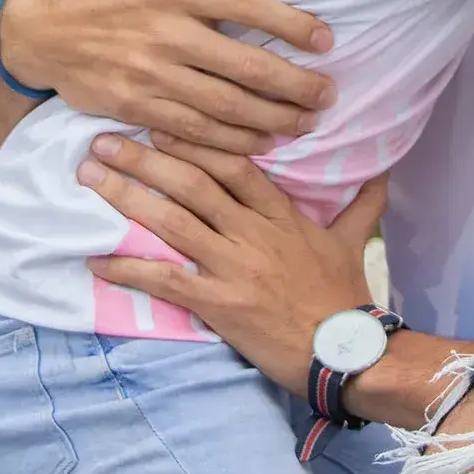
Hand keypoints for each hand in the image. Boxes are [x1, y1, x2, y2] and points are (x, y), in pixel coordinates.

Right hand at [0, 0, 338, 153]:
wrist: (37, 27)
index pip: (249, 7)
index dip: (294, 25)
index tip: (327, 40)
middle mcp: (167, 34)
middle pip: (247, 68)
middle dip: (296, 87)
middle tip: (329, 95)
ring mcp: (151, 75)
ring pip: (226, 108)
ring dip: (273, 120)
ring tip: (307, 124)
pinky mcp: (134, 106)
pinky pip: (194, 132)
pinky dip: (232, 142)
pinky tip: (262, 143)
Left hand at [77, 132, 386, 395]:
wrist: (348, 353)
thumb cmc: (347, 298)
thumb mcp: (353, 243)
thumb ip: (362, 203)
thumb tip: (383, 171)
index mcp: (282, 214)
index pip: (234, 164)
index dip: (194, 139)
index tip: (158, 120)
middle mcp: (254, 233)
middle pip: (193, 184)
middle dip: (144, 158)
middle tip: (102, 139)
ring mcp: (235, 267)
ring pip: (174, 222)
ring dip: (128, 197)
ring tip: (90, 177)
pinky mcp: (221, 305)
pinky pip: (167, 282)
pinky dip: (130, 271)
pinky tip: (95, 262)